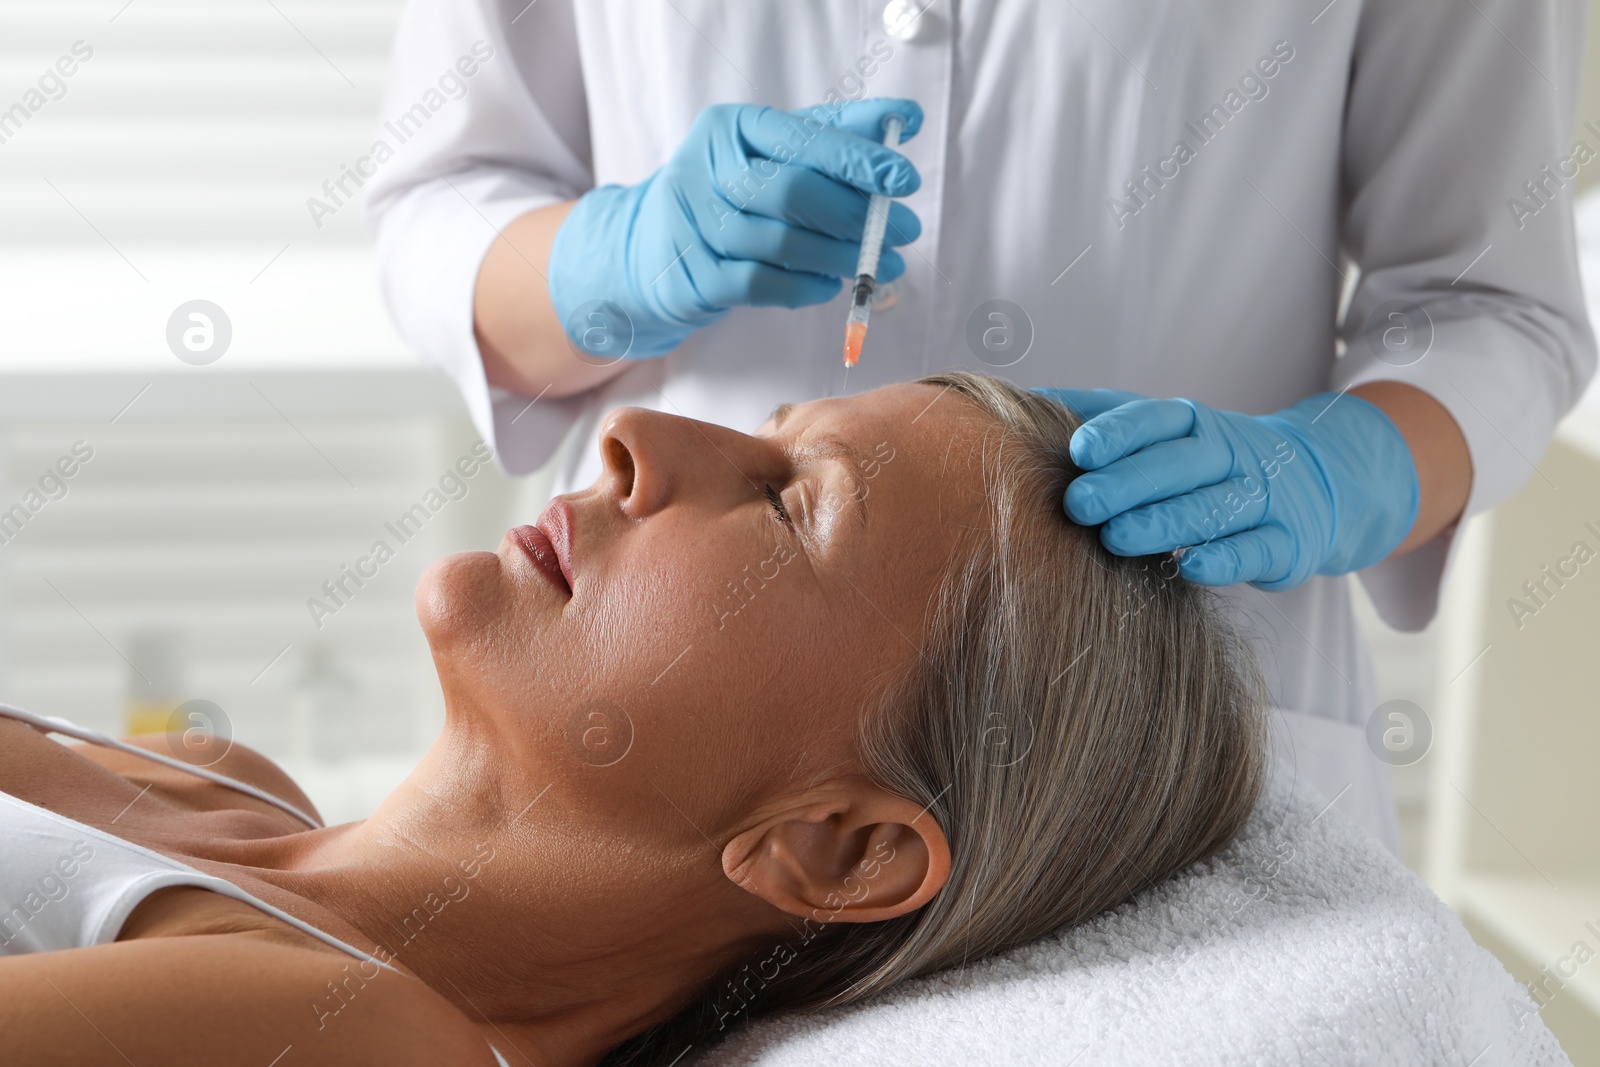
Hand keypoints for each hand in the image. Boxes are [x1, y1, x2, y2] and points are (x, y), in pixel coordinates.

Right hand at [548, 98, 922, 359]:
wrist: (653, 248)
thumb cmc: (733, 191)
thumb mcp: (778, 152)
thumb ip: (838, 134)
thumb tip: (904, 118)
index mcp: (729, 127)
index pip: (801, 137)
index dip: (857, 158)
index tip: (905, 178)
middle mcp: (703, 169)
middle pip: (792, 191)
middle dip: (857, 215)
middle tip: (905, 231)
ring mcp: (692, 225)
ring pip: (781, 242)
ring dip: (842, 257)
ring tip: (883, 264)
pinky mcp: (692, 275)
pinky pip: (760, 284)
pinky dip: (804, 287)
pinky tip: (831, 284)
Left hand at [1035, 388, 1419, 589]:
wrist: (1312, 483)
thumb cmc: (1205, 461)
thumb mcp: (1162, 431)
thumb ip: (1097, 416)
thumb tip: (1017, 401)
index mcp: (1192, 423)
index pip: (1156, 418)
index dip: (1119, 431)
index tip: (1078, 448)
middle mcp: (1229, 453)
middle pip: (1180, 464)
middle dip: (1128, 483)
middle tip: (1078, 504)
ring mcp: (1261, 497)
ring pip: (1214, 507)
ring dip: (1165, 523)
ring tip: (1117, 538)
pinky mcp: (1286, 543)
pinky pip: (1257, 550)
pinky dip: (1225, 560)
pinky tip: (1189, 567)